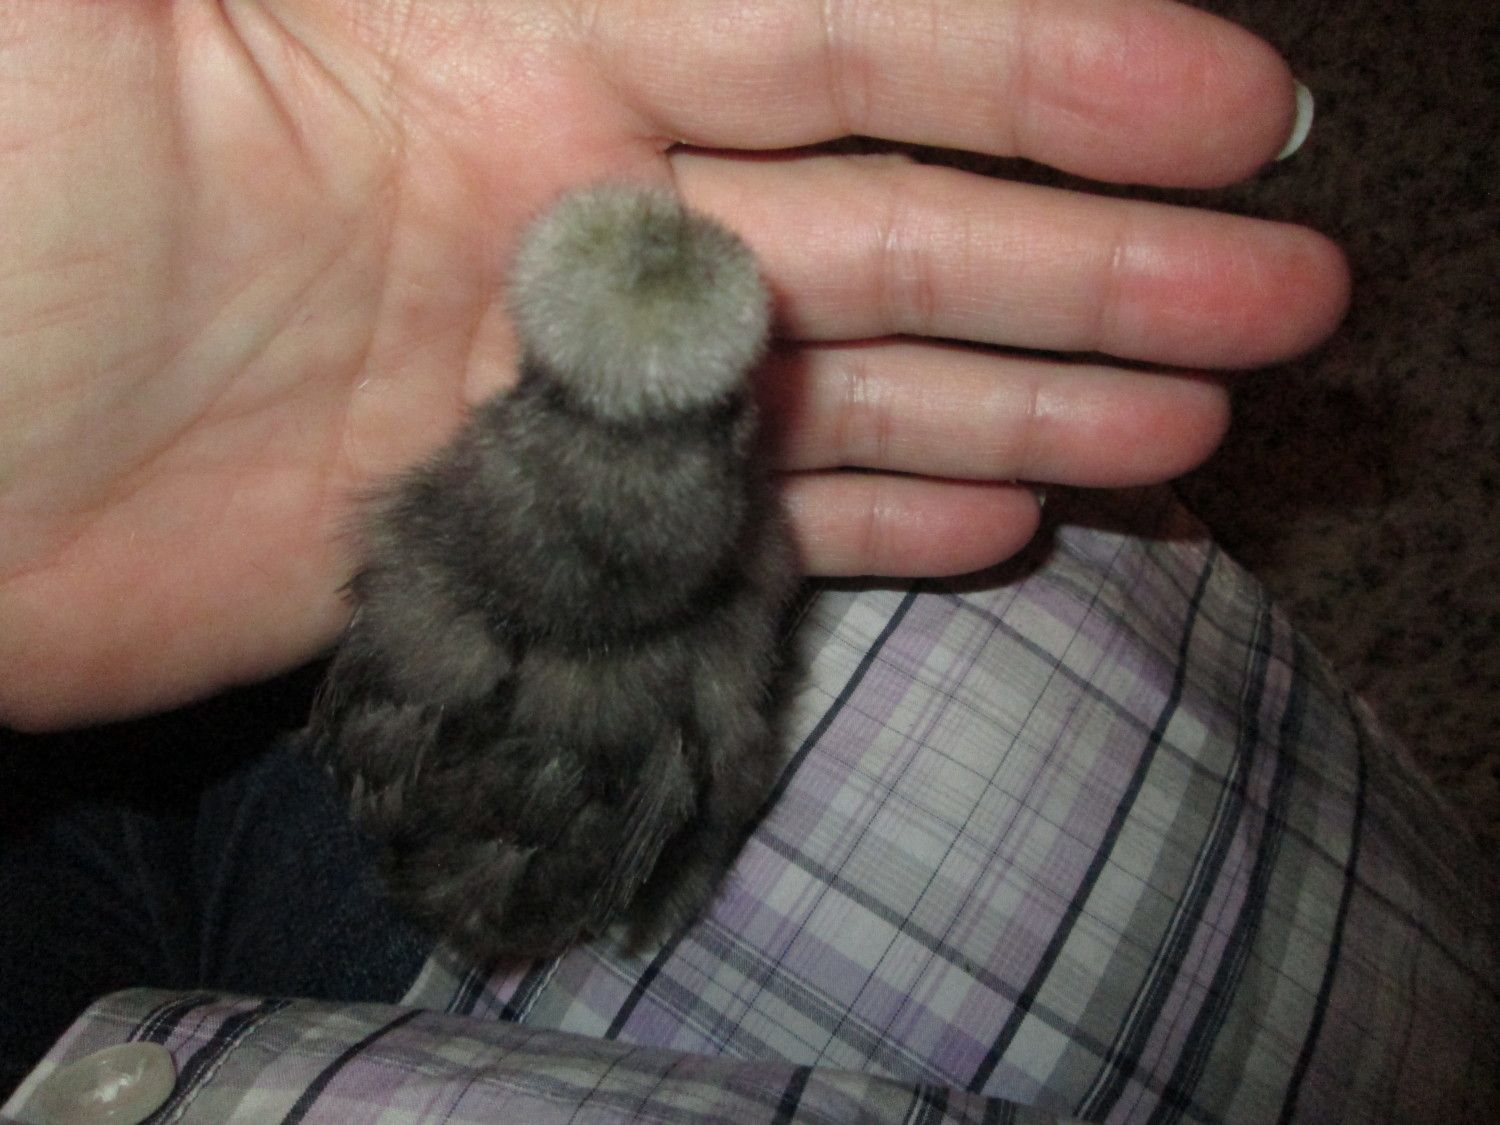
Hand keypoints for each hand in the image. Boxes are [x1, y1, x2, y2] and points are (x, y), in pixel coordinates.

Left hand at [0, 0, 1347, 728]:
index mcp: (507, 36)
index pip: (832, 29)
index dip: (1034, 60)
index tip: (1212, 104)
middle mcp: (568, 198)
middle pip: (888, 217)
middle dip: (1092, 250)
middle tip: (1282, 287)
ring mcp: (555, 381)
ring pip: (845, 379)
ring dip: (1031, 393)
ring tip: (1202, 418)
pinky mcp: (522, 527)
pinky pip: (741, 522)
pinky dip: (874, 522)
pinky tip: (1013, 515)